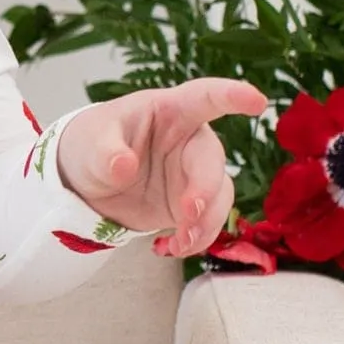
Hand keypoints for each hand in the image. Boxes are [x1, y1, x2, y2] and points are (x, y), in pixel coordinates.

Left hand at [59, 78, 269, 257]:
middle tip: (188, 214)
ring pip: (219, 195)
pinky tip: (173, 247)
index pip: (205, 96)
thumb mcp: (89, 144)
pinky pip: (208, 221)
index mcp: (169, 110)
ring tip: (182, 242)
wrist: (87, 182)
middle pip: (212, 159)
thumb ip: (106, 153)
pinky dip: (196, 238)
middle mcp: (188, 140)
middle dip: (206, 189)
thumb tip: (123, 166)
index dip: (232, 95)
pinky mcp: (190, 203)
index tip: (256, 101)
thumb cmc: (92, 144)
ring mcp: (192, 173)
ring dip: (207, 221)